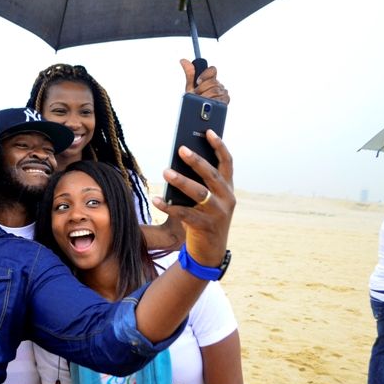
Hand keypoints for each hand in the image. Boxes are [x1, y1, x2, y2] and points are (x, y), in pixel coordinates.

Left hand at [151, 130, 234, 265]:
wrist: (210, 252)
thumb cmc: (204, 218)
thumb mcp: (207, 200)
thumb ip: (199, 183)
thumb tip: (179, 162)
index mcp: (228, 188)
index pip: (227, 162)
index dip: (219, 146)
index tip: (208, 131)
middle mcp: (227, 199)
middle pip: (212, 175)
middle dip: (196, 161)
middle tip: (180, 149)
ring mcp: (218, 213)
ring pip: (199, 193)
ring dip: (181, 181)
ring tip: (165, 171)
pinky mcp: (206, 227)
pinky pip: (184, 214)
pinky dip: (169, 206)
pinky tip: (156, 199)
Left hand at [180, 59, 229, 103]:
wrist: (196, 113)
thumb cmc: (195, 100)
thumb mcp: (190, 87)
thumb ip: (189, 74)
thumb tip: (183, 60)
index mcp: (211, 79)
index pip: (212, 70)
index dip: (205, 74)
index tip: (198, 81)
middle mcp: (218, 84)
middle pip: (212, 81)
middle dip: (201, 88)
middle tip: (197, 94)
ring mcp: (222, 92)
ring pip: (215, 90)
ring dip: (205, 96)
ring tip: (200, 100)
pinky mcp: (225, 101)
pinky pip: (220, 99)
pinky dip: (212, 102)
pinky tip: (207, 103)